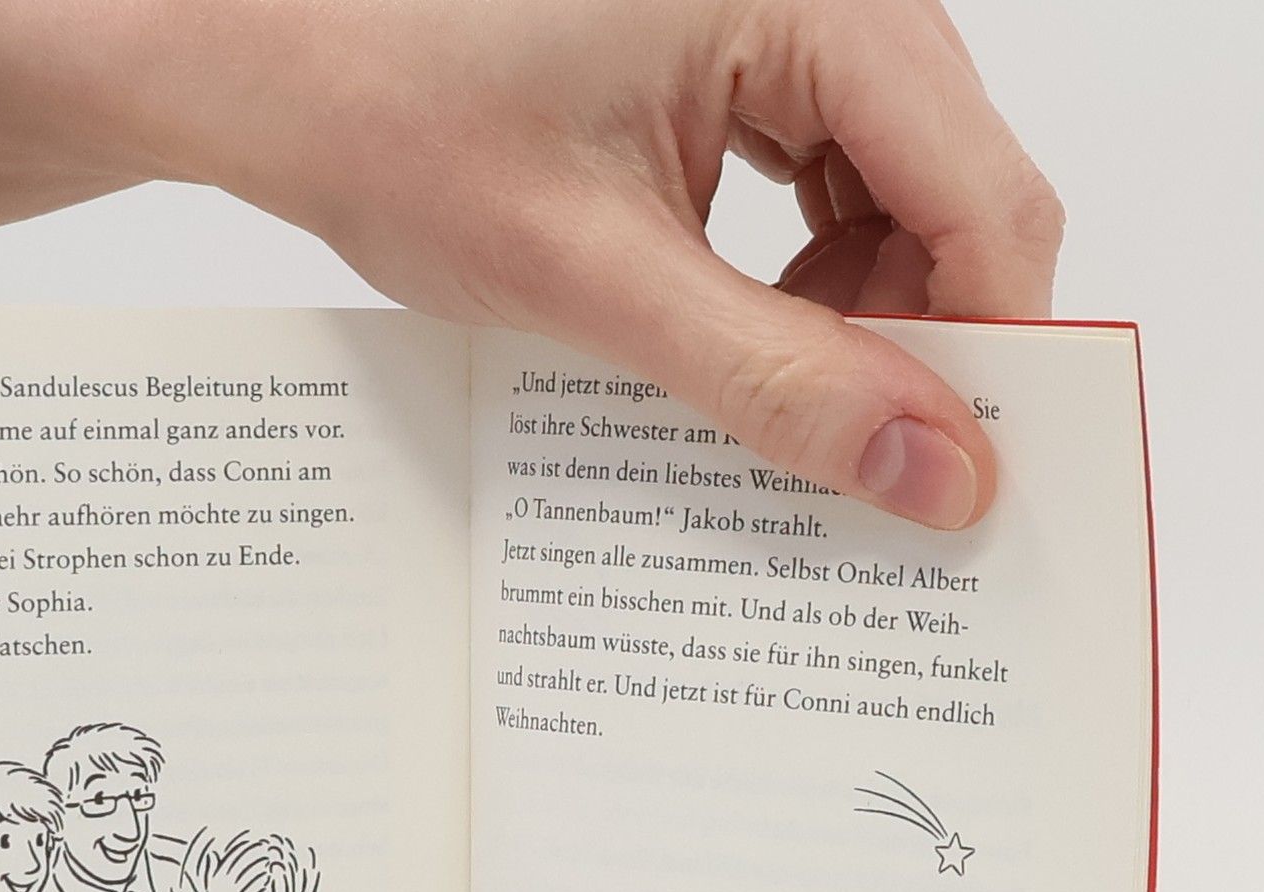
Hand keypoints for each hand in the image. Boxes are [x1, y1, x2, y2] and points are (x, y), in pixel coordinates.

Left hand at [154, 0, 1057, 527]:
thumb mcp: (600, 279)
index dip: (988, 346)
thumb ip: (776, 380)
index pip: (986, 191)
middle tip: (849, 456)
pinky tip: (735, 329)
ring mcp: (783, 13)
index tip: (957, 473)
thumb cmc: (398, 119)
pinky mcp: (736, 52)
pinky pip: (822, 176)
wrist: (275, 62)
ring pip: (893, 192)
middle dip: (911, 335)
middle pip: (953, 189)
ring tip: (766, 391)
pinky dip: (799, 271)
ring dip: (853, 312)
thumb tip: (932, 470)